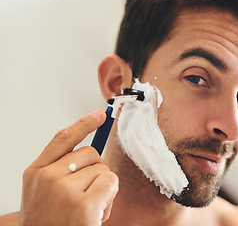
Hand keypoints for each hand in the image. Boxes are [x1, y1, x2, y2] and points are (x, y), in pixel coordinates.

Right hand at [20, 111, 118, 225]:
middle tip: (87, 196)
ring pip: (103, 169)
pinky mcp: (83, 204)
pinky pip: (110, 182)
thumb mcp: (45, 194)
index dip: (83, 124)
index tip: (100, 114)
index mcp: (36, 172)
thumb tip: (92, 152)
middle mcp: (47, 177)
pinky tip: (97, 214)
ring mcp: (64, 190)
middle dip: (96, 172)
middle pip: (91, 153)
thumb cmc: (51, 223)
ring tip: (89, 209)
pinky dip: (110, 197)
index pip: (62, 138)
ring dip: (104, 188)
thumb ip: (61, 171)